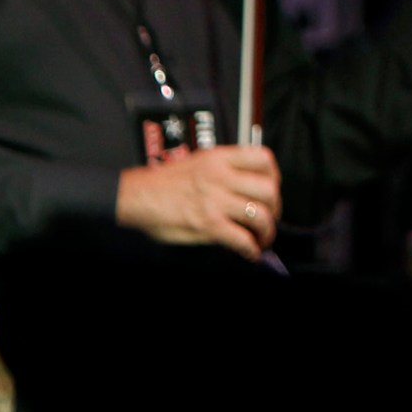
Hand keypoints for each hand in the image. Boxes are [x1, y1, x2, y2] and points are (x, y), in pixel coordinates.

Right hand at [115, 145, 281, 259]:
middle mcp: (221, 177)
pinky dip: (250, 249)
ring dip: (267, 231)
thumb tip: (248, 184)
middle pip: (269, 189)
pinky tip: (249, 253)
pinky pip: (241, 238)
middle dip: (276, 208)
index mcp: (219, 159)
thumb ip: (225, 169)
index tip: (273, 188)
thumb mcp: (199, 162)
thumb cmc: (163, 182)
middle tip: (271, 217)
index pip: (263, 159)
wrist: (135, 196)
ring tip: (263, 238)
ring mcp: (215, 200)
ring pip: (260, 214)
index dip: (274, 176)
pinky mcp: (208, 224)